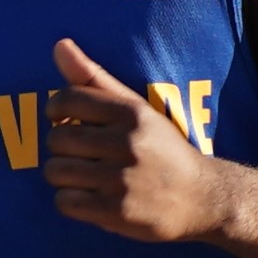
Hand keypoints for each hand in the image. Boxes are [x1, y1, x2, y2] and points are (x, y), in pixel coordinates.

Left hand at [43, 39, 232, 242]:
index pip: (67, 98)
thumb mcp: (136, 109)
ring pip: (55, 171)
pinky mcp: (116, 212)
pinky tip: (89, 198)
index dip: (55, 109)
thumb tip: (59, 45)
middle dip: (62, 148)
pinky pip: (64, 202)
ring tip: (85, 177)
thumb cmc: (162, 149)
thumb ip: (94, 78)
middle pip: (56, 139)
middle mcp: (127, 143)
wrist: (202, 198)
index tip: (64, 119)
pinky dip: (70, 201)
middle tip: (81, 154)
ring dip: (63, 176)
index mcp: (132, 113)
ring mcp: (121, 180)